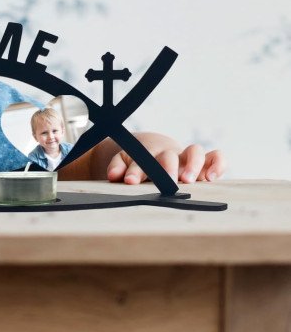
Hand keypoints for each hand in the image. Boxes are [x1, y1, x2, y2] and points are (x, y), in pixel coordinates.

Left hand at [106, 133, 224, 184]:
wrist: (153, 149)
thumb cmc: (139, 162)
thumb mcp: (125, 164)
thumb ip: (119, 168)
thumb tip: (114, 176)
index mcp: (147, 155)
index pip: (140, 160)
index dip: (135, 170)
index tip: (130, 180)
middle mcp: (168, 155)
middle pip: (168, 157)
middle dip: (166, 169)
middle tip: (168, 182)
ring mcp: (186, 158)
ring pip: (194, 152)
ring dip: (192, 165)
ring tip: (188, 180)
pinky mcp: (204, 163)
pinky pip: (216, 157)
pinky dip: (218, 163)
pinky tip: (212, 178)